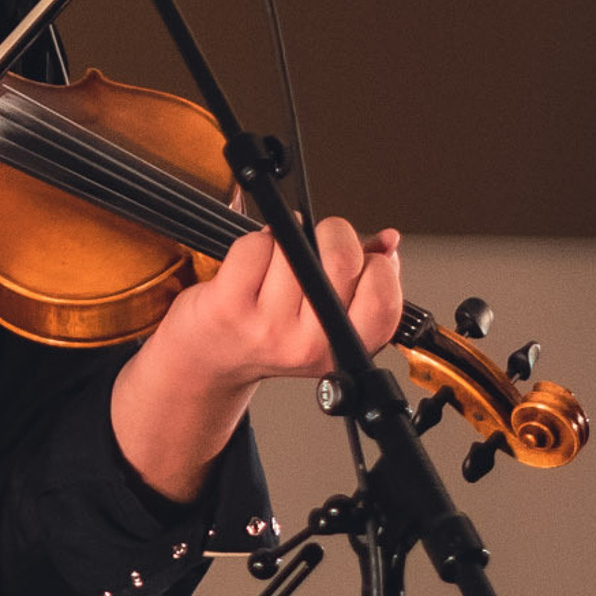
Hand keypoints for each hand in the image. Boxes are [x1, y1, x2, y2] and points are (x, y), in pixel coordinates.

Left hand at [111, 219, 404, 501]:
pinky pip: (256, 247)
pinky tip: (254, 259)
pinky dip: (256, 242)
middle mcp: (306, 345)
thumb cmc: (267, 333)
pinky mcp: (230, 306)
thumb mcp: (325, 320)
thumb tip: (388, 241)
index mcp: (340, 350)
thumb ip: (363, 281)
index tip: (363, 257)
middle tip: (323, 238)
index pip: (382, 300)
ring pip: (296, 250)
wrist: (207, 360)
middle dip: (336, 235)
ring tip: (280, 259)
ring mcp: (267, 327)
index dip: (377, 266)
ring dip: (289, 240)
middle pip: (342, 262)